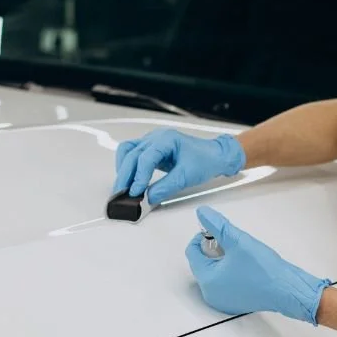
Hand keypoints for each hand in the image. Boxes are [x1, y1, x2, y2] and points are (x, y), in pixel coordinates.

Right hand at [113, 129, 245, 205]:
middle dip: (125, 176)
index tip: (135, 192)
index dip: (138, 176)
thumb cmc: (206, 160)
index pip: (145, 158)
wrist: (215, 156)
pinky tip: (128, 179)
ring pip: (128, 151)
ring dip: (123, 169)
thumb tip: (148, 198)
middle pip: (131, 154)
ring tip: (122, 188)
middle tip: (121, 194)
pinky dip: (127, 167)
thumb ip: (165, 187)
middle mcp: (156, 138)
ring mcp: (152, 142)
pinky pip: (132, 154)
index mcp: (166, 139)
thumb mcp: (187, 176)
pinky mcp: (151, 149)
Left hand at [185, 206, 331, 324]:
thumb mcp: (237, 240)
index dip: (202, 237)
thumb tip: (203, 214)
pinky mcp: (235, 302)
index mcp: (207, 280)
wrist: (289, 289)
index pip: (191, 252)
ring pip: (213, 271)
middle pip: (201, 262)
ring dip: (222, 259)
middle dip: (213, 249)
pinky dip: (229, 271)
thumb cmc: (265, 270)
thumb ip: (217, 225)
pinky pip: (224, 282)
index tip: (218, 233)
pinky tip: (245, 267)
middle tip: (232, 244)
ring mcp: (223, 301)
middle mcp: (211, 294)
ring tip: (240, 255)